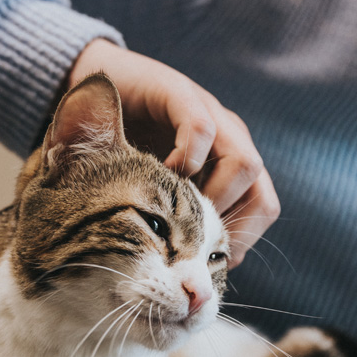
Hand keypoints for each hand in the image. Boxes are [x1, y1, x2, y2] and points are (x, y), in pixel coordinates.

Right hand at [68, 39, 279, 267]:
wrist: (93, 83)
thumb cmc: (123, 146)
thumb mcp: (156, 190)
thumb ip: (178, 219)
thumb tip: (195, 273)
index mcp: (230, 163)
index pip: (262, 208)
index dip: (242, 240)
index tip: (209, 262)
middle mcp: (229, 139)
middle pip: (263, 192)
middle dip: (234, 227)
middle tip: (196, 244)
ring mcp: (209, 115)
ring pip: (245, 164)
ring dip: (214, 198)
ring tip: (179, 212)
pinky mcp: (179, 93)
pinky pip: (199, 128)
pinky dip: (187, 157)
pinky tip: (162, 173)